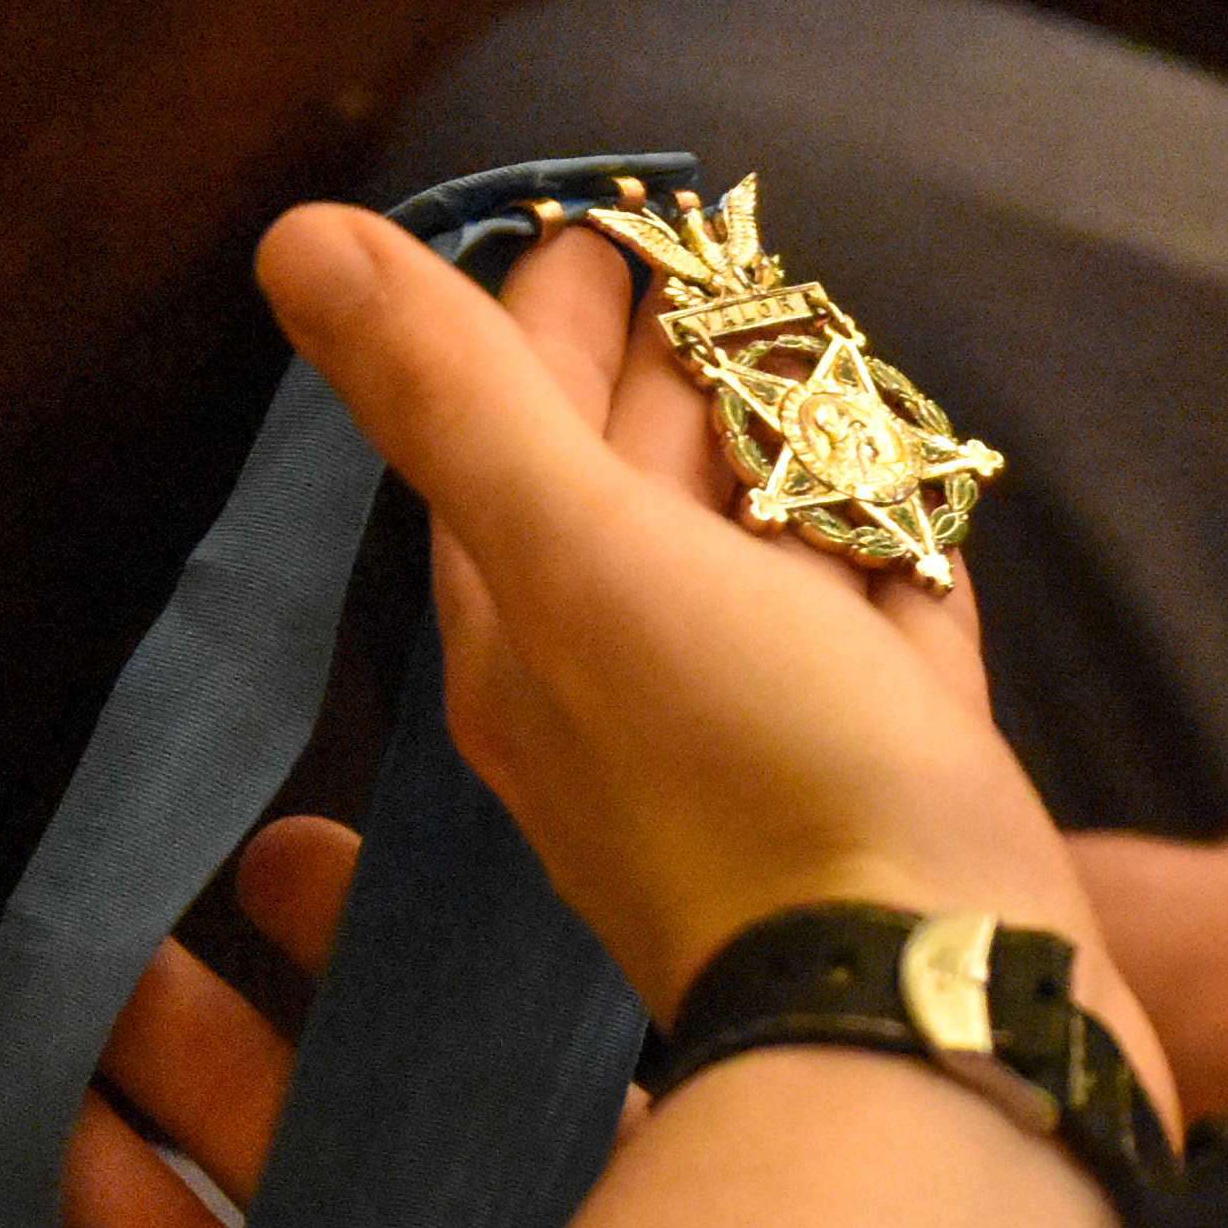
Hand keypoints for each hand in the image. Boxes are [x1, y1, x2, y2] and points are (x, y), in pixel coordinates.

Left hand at [253, 205, 1169, 1132]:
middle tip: (704, 256)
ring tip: (810, 348)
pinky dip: (890, 547)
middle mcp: (641, 679)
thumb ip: (455, 399)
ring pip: (768, 545)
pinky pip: (886, 620)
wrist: (931, 1003)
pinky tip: (908, 496)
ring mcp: (776, 723)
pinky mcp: (901, 759)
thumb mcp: (577, 557)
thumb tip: (297, 236)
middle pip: (643, 483)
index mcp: (532, 636)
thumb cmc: (751, 785)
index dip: (544, 318)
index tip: (593, 224)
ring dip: (784, 445)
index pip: (518, 434)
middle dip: (670, 366)